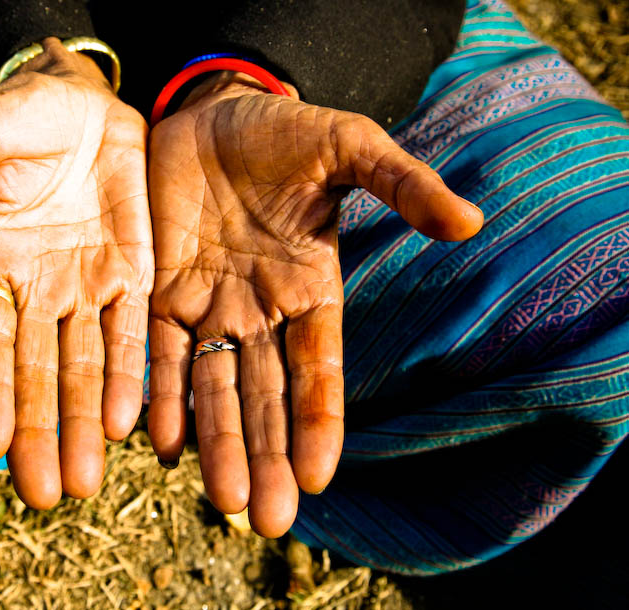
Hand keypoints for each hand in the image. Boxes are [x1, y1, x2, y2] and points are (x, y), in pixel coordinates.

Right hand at [0, 39, 152, 508]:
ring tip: (86, 481)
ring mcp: (85, 289)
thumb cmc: (19, 116)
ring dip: (86, 423)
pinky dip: (129, 376)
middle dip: (40, 433)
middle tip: (48, 496)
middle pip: (35, 374)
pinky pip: (131, 334)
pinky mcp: (133, 277)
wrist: (84, 103)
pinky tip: (131, 422)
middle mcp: (34, 293)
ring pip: (84, 367)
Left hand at [147, 74, 481, 536]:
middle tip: (267, 520)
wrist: (213, 112)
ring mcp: (211, 307)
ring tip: (222, 499)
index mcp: (310, 290)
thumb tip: (472, 222)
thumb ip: (401, 184)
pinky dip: (162, 395)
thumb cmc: (287, 131)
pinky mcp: (163, 293)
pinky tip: (162, 441)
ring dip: (216, 444)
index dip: (320, 421)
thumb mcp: (348, 146)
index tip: (319, 477)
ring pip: (213, 387)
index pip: (318, 369)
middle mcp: (261, 312)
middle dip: (267, 456)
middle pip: (265, 396)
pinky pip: (163, 353)